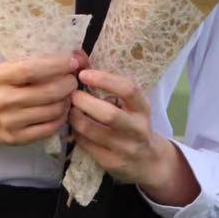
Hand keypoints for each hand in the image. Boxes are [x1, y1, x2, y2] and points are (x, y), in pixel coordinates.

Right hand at [0, 51, 81, 147]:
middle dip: (68, 85)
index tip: (73, 63)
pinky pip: (50, 128)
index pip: (31, 70)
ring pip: (53, 111)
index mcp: (1, 76)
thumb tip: (77, 56)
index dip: (56, 66)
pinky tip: (61, 112)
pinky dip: (62, 118)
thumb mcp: (9, 71)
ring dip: (67, 102)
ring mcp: (11, 121)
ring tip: (68, 96)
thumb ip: (36, 64)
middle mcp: (4, 99)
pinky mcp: (18, 138)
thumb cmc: (3, 88)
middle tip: (73, 81)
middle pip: (48, 92)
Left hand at [68, 68, 176, 189]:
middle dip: (84, 102)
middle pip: (109, 114)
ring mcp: (125, 148)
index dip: (105, 80)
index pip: (128, 90)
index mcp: (143, 108)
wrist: (149, 162)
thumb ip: (105, 81)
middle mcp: (137, 129)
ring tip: (69, 109)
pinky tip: (73, 127)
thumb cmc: (132, 123)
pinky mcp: (112, 163)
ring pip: (93, 132)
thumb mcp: (128, 104)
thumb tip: (77, 54)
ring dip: (75, 118)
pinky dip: (75, 133)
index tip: (84, 74)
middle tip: (71, 94)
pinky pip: (86, 145)